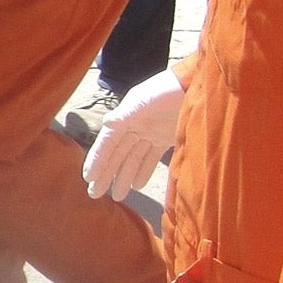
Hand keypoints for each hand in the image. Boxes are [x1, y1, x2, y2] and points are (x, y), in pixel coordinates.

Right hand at [84, 70, 183, 199]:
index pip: (107, 144)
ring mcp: (149, 134)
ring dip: (123, 177)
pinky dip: (144, 171)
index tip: (88, 178)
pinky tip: (137, 185)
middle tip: (95, 194)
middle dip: (106, 175)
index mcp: (124, 119)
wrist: (194, 85)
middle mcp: (133, 128)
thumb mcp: (144, 100)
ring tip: (117, 196)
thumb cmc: (166, 89)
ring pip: (132, 159)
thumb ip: (126, 113)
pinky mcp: (164, 138)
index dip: (97, 161)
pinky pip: (150, 158)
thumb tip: (107, 123)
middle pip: (116, 155)